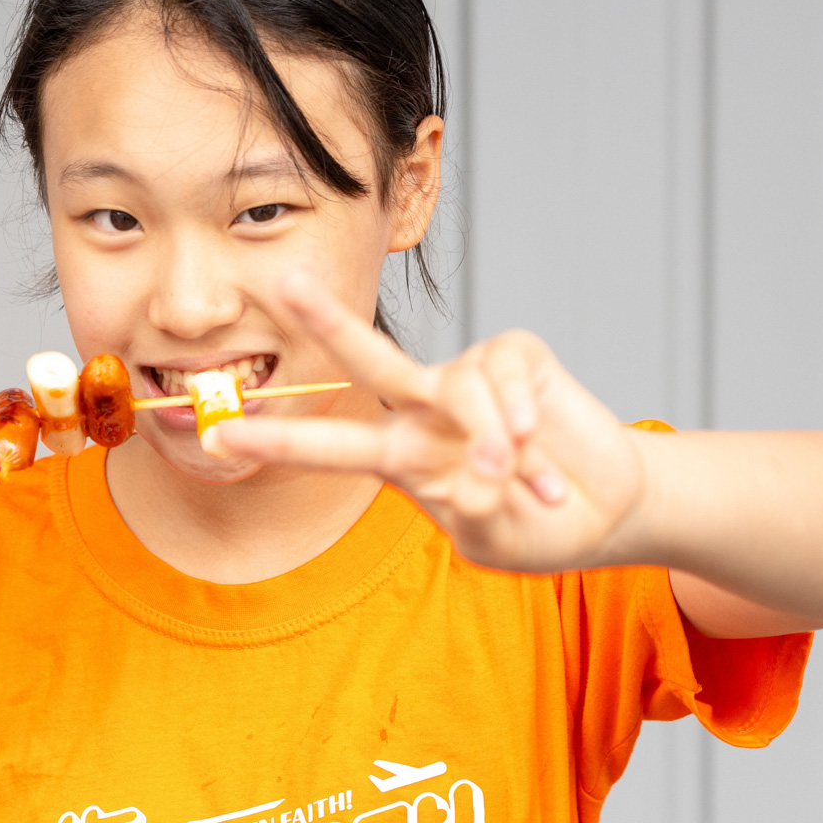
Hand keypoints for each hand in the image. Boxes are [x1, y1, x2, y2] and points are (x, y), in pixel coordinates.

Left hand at [208, 273, 644, 573]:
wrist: (606, 509)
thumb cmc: (536, 525)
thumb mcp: (491, 539)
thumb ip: (473, 509)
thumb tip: (476, 471)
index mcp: (402, 458)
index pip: (327, 446)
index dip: (276, 442)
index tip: (216, 438)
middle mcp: (425, 410)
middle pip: (369, 359)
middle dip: (326, 321)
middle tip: (283, 283)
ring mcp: (470, 379)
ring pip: (459, 388)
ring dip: (492, 443)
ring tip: (521, 478)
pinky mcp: (517, 357)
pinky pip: (505, 374)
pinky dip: (523, 415)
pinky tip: (541, 443)